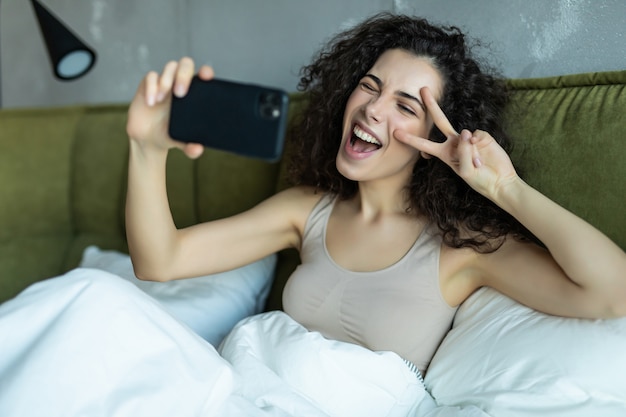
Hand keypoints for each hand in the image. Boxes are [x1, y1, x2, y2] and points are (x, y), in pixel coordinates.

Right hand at [126, 57, 213, 158]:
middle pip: (185, 64)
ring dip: (166, 81)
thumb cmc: (169, 135)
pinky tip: (151, 103)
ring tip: (160, 101)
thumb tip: (198, 149)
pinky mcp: (148, 85)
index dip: (206, 71)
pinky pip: (151, 76)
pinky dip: (151, 87)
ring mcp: (164, 83)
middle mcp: (179, 84)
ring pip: (169, 67)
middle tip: (180, 93)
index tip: (206, 77)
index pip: (203, 75)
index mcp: (194, 94)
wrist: (147, 139)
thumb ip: (190, 147)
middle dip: (184, 75)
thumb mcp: (180, 143)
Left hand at [394, 87, 518, 200]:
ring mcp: (468, 138)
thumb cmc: (480, 180)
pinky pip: (476, 136)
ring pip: (463, 136)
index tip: (395, 133)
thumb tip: (465, 132)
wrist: (500, 180)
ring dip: (470, 152)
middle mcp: (454, 143)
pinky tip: (484, 156)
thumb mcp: (466, 172)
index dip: (411, 139)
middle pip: (440, 120)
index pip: (424, 144)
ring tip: (478, 165)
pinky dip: (479, 147)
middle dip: (431, 105)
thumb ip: (463, 153)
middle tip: (422, 89)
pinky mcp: (481, 135)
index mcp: (444, 153)